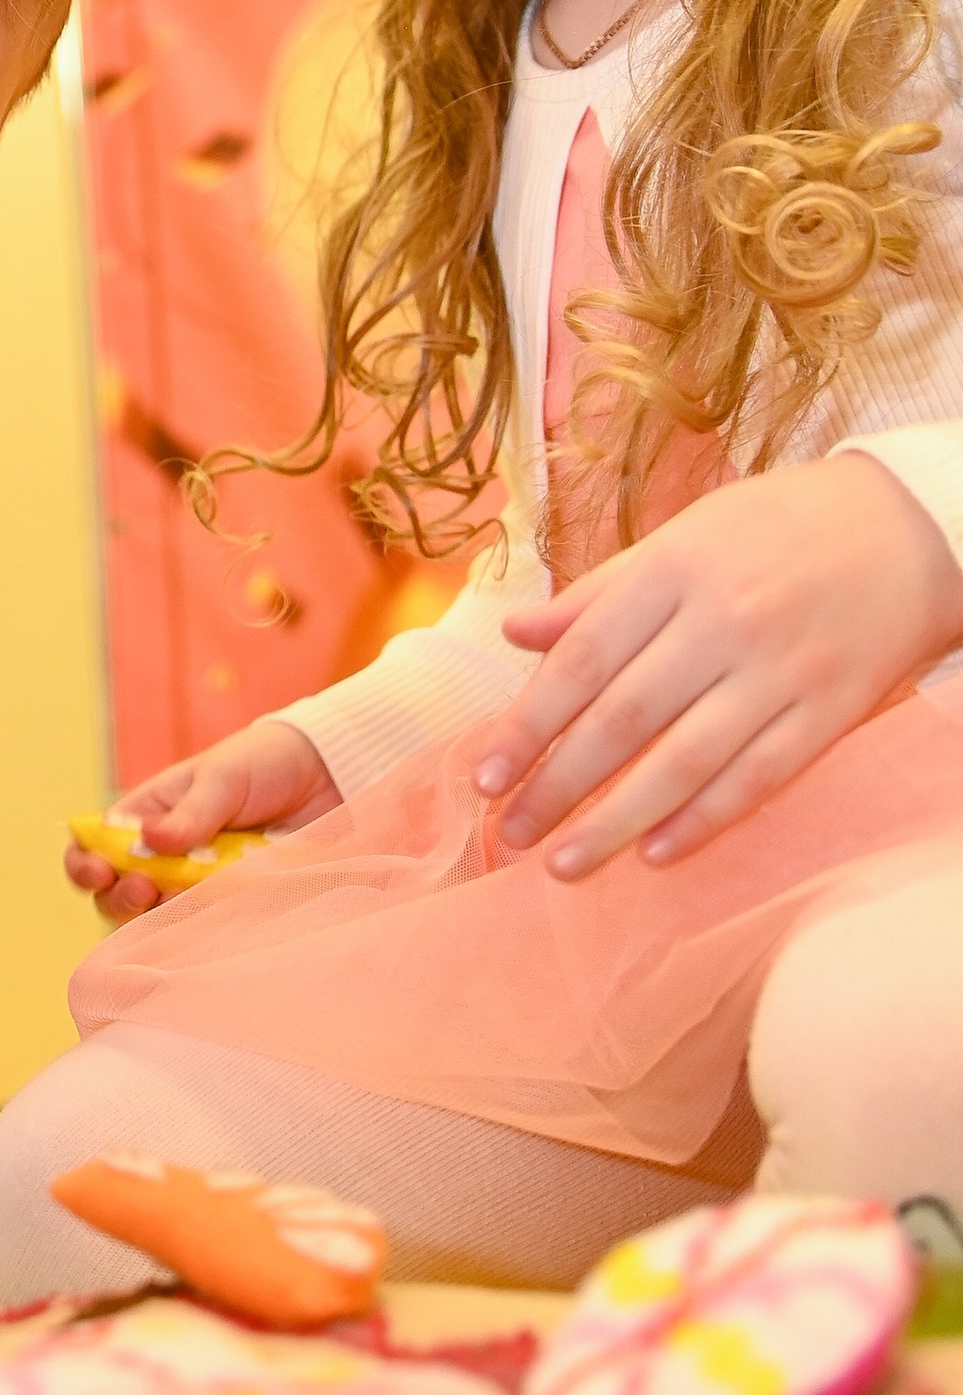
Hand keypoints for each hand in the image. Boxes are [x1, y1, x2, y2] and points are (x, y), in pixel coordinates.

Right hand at [66, 718, 337, 921]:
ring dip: (157, 918)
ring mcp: (198, 885)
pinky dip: (201, 929)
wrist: (328, 776)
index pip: (96, 848)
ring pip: (157, 920)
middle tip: (143, 890)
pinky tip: (212, 917)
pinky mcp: (233, 904)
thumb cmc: (264, 763)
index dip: (85, 865)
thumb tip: (151, 842)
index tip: (99, 872)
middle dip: (119, 899)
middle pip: (117, 895)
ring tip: (178, 899)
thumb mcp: (223, 777)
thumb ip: (191, 813)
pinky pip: (206, 928)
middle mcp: (164, 857)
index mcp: (147, 817)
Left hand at [477, 454, 962, 876]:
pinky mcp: (829, 711)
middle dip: (557, 787)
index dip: (528, 726)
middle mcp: (723, 623)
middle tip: (509, 837)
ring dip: (616, 823)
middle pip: (623, 721)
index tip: (484, 777)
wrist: (910, 528)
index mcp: (675, 571)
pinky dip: (703, 821)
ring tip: (563, 866)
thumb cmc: (777, 529)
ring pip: (684, 764)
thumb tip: (515, 635)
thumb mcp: (683, 536)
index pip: (581, 662)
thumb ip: (598, 594)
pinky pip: (757, 778)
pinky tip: (656, 854)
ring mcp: (780, 672)